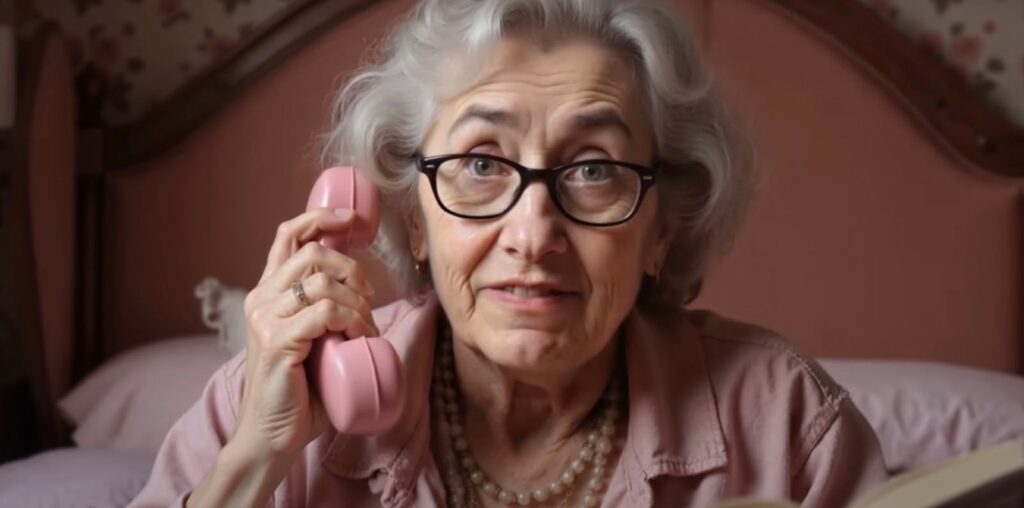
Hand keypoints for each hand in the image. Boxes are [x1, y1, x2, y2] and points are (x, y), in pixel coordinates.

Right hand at [234, 207, 379, 457]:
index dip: (320, 217)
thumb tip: (363, 287)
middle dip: (353, 268)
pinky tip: (361, 338)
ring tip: (366, 328)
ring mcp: (265, 319)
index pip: (287, 235)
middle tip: (369, 297)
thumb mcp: (313, 338)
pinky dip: (353, 321)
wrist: (273, 435)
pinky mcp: (277, 341)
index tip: (353, 220)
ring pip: (323, 282)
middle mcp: (261, 299)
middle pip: (312, 252)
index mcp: (267, 292)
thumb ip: (324, 311)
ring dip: (358, 302)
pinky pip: (326, 312)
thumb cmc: (301, 391)